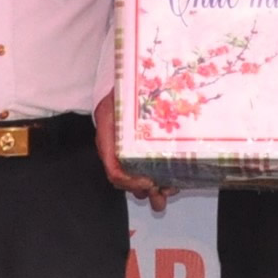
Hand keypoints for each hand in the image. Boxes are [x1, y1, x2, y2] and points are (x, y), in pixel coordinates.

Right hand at [97, 92, 171, 213]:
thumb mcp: (122, 97)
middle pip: (125, 180)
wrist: (121, 81)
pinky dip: (155, 177)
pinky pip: (141, 168)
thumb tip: (153, 122)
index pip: (114, 170)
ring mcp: (123, 149)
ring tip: (168, 192)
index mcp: (107, 139)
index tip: (149, 182)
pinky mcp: (134, 147)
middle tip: (161, 196)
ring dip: (151, 189)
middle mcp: (113, 148)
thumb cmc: (120, 89)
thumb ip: (129, 112)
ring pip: (134, 177)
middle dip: (144, 191)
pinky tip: (170, 180)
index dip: (130, 182)